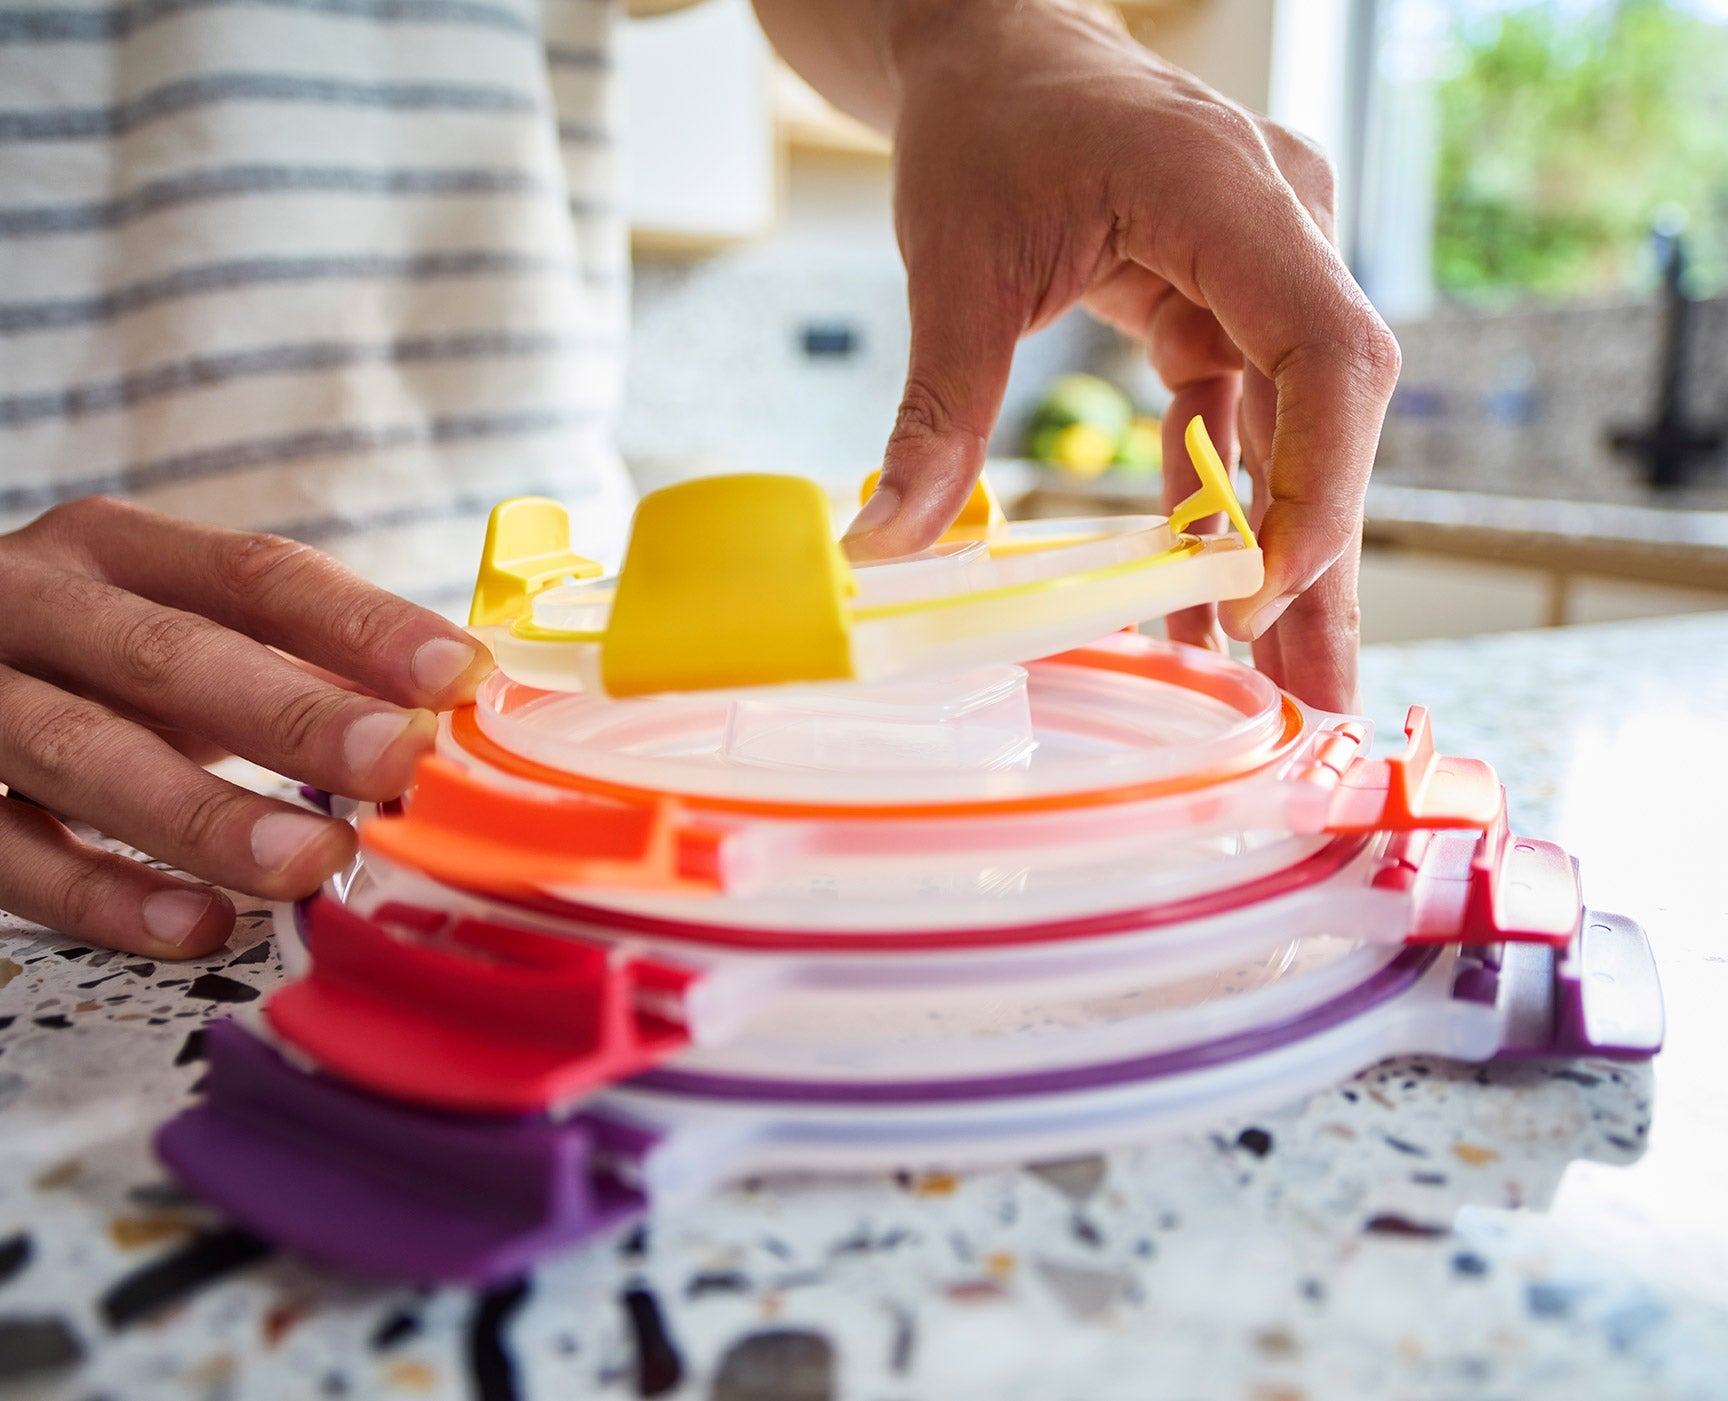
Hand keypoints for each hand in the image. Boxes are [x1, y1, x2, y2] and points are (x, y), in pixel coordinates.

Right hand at [0, 499, 491, 956]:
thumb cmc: (90, 663)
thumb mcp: (177, 633)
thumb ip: (299, 661)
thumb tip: (455, 710)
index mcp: (115, 549)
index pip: (253, 574)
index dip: (358, 624)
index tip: (458, 674)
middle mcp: (30, 602)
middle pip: (166, 654)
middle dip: (290, 713)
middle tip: (396, 762)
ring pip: (78, 751)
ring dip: (201, 813)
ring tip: (310, 862)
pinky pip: (5, 849)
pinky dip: (101, 894)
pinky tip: (196, 926)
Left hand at [842, 0, 1399, 710]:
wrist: (994, 52)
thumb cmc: (985, 124)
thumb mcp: (953, 265)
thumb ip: (936, 410)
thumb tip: (882, 547)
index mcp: (1228, 196)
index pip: (1329, 350)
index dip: (1320, 482)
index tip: (1264, 592)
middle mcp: (1276, 229)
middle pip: (1335, 409)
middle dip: (1326, 557)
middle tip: (1320, 692)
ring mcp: (1263, 266)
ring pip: (1301, 427)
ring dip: (1288, 551)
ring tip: (1285, 676)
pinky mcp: (1227, 301)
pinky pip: (1242, 417)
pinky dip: (1223, 505)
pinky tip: (1210, 594)